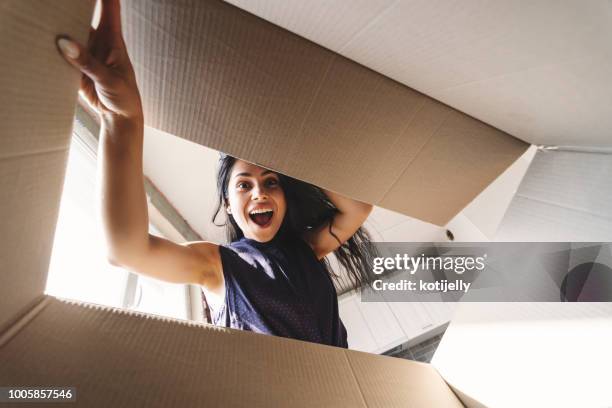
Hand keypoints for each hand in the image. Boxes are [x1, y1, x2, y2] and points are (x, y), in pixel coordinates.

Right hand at [56, 0, 142, 122]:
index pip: (109, 9)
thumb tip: (65, 43)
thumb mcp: (109, 80)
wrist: (119, 116)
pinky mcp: (75, 65)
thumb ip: (88, 63)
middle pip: (82, 16)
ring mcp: (85, 53)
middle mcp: (97, 42)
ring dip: (58, 30)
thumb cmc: (124, 96)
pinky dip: (52, 49)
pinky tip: (42, 43)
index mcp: (113, 40)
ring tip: (45, 22)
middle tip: (55, 4)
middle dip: (70, 10)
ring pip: (68, 34)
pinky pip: (61, 53)